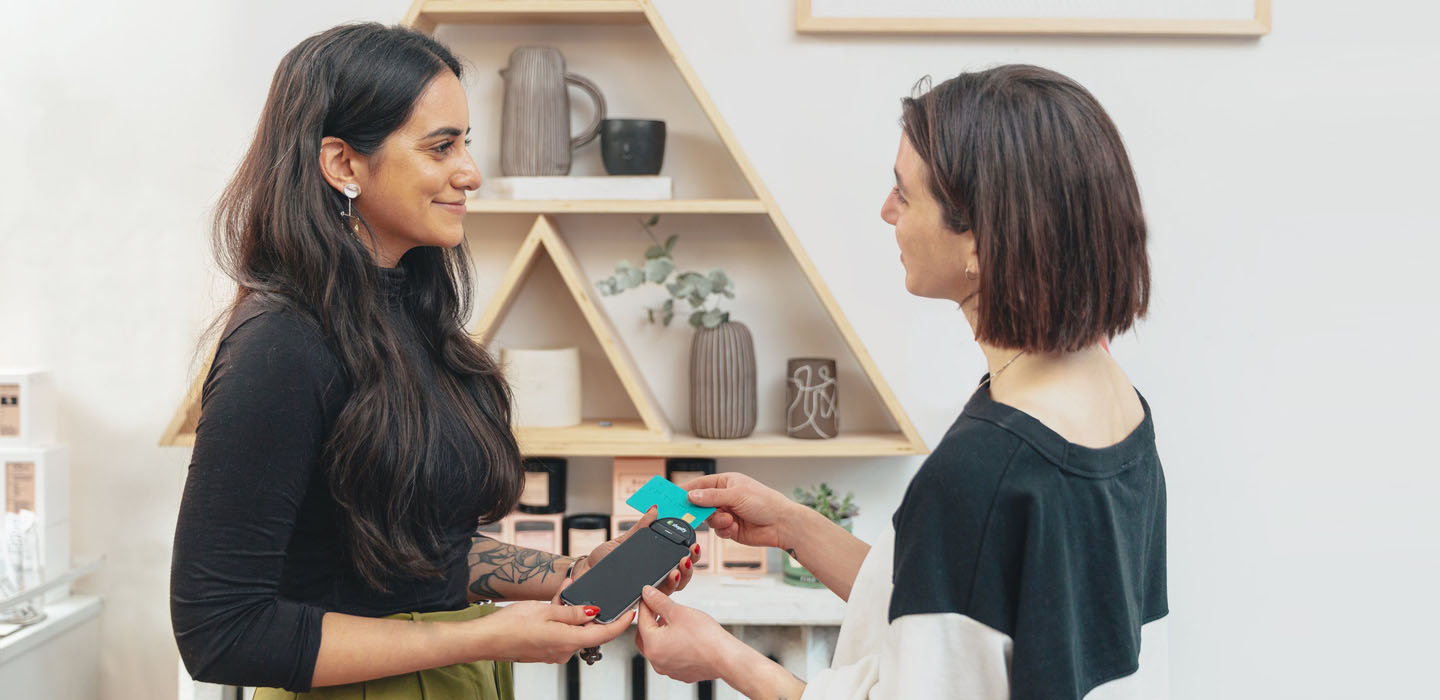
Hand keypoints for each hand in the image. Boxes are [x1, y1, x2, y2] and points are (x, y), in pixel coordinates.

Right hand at [472, 578, 632, 663]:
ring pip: (572, 629)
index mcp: (568, 642)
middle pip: (587, 630)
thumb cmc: (511, 626)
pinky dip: (560, 618)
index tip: (630, 612)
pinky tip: (553, 603)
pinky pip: (560, 632)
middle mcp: (563, 651)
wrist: (485, 639)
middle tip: (583, 591)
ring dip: (571, 611)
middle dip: (587, 610)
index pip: (604, 634)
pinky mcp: (544, 649)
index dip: (620, 623)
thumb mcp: (547, 611)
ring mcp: (553, 652)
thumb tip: (594, 613)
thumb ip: (573, 612)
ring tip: (562, 592)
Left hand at [575, 506, 697, 594]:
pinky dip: (657, 595)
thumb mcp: (624, 541)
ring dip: (677, 580)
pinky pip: (650, 602)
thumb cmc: (604, 560)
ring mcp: (646, 593)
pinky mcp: (634, 602)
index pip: (680, 564)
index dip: (691, 556)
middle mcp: (655, 582)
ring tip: (676, 570)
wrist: (584, 572)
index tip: (694, 545)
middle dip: (688, 569)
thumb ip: (641, 528)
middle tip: (687, 557)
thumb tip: (655, 510)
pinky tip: (656, 586)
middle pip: (681, 579)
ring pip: (670, 592)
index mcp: (656, 567)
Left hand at [633, 586, 738, 682]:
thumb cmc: (705, 637)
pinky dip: (671, 645)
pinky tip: (682, 636)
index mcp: (652, 645)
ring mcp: (668, 669)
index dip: (646, 604)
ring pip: (657, 647)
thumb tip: (648, 594)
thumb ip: (659, 601)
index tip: (650, 595)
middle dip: (650, 620)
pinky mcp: (680, 673)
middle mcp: (656, 661)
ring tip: (672, 620)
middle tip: (657, 608)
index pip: (641, 619)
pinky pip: (669, 656)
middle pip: (645, 635)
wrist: (726, 658)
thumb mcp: (679, 612)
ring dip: (660, 633)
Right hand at [685, 473, 798, 549]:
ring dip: (717, 521)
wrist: (782, 524)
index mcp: (726, 482)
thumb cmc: (765, 502)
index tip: (673, 496)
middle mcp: (725, 497)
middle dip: (700, 510)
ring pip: (708, 519)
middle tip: (691, 515)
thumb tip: (691, 496)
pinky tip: (734, 527)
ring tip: (729, 520)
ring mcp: (727, 513)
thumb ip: (711, 496)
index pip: (700, 484)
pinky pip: (718, 530)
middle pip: (701, 503)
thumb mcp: (736, 495)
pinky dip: (724, 529)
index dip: (687, 490)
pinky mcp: (730, 528)